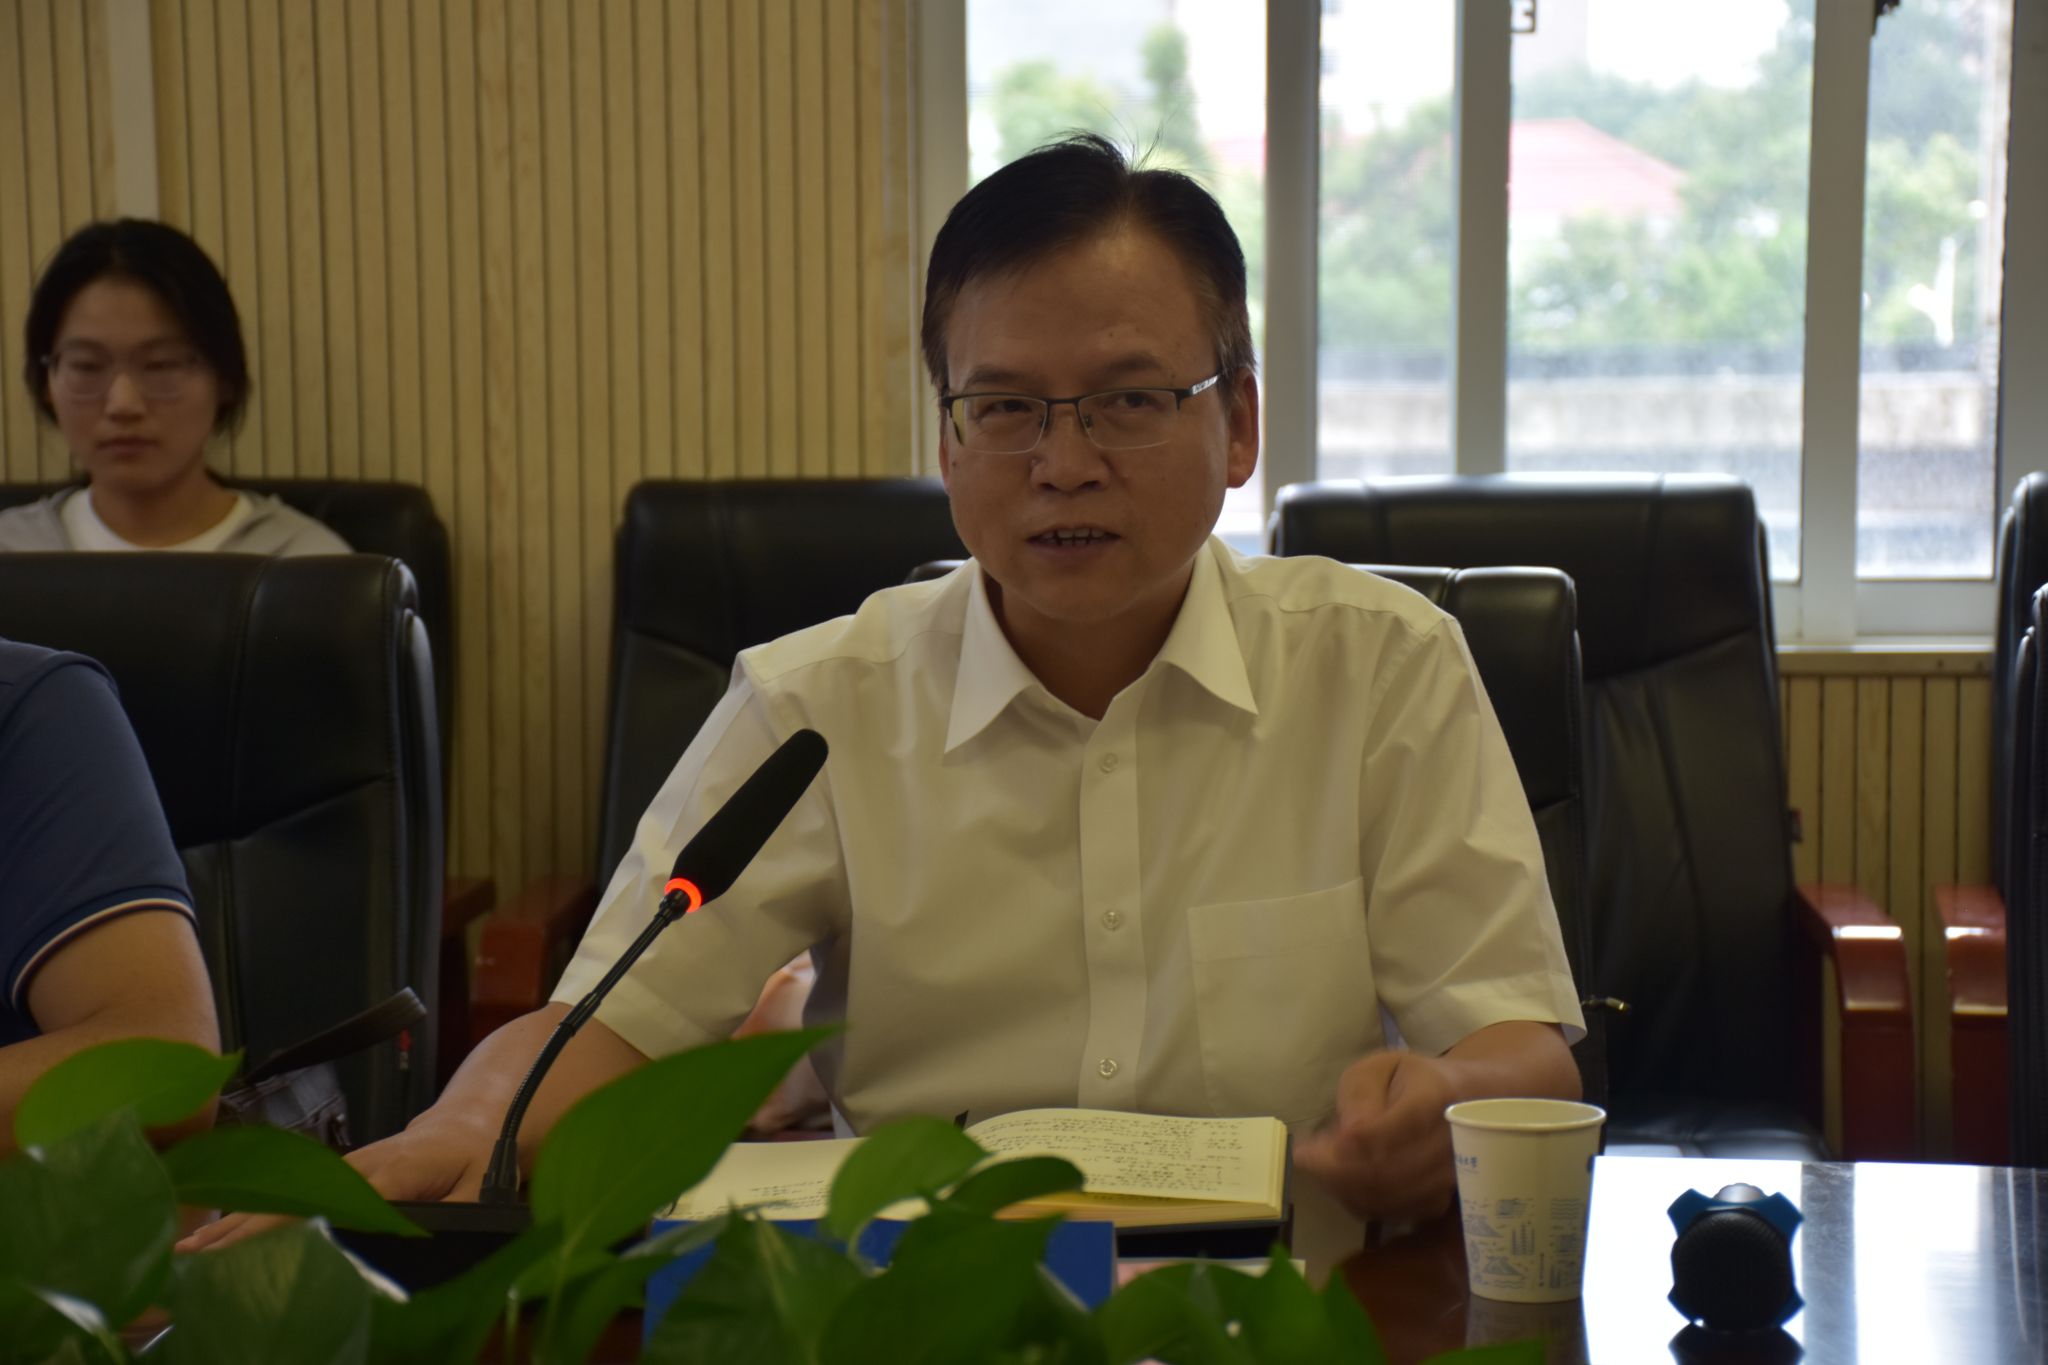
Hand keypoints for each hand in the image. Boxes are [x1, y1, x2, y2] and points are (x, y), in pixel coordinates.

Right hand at [175, 1111, 494, 1252]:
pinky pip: (282, 1199)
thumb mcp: (480, 1190)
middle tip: (187, 1266)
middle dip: (236, 1235)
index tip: (246, 1255)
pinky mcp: (330, 1178)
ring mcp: (337, 1171)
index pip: (328, 1203)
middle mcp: (354, 1168)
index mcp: (390, 1171)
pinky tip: (209, 1242)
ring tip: (181, 1257)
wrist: (469, 1124)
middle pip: (286, 1201)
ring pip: (275, 1199)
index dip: (285, 1228)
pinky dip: (243, 1220)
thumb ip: (454, 1216)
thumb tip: (425, 1247)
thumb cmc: (478, 1160)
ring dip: (228, 1228)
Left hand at [1292, 1048, 1459, 1222]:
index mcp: (1434, 1097)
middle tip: (1304, 1158)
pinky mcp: (1438, 1201)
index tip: (1306, 1148)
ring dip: (1341, 1188)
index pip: (1390, 1130)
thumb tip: (1348, 1135)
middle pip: (1383, 1171)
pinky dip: (1357, 1202)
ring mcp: (1448, 1178)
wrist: (1460, 1102)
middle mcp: (1449, 1143)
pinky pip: (1389, 1213)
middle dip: (1333, 1170)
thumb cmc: (1409, 1080)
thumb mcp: (1378, 1068)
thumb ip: (1361, 1094)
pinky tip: (1342, 1182)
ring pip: (1383, 1198)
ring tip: (1321, 1166)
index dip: (1346, 1146)